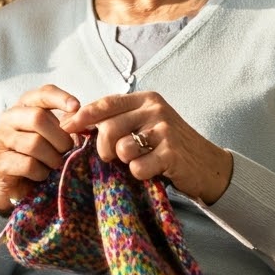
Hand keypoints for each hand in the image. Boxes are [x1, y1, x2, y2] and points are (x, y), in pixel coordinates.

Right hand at [0, 85, 80, 213]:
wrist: (11, 182)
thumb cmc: (36, 155)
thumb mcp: (50, 136)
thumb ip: (64, 125)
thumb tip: (81, 119)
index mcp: (23, 107)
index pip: (42, 94)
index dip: (60, 98)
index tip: (77, 107)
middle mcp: (8, 119)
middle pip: (37, 118)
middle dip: (59, 137)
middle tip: (66, 150)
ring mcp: (0, 140)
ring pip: (34, 143)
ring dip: (52, 158)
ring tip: (53, 164)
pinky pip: (29, 164)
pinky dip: (41, 172)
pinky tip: (41, 174)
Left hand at [64, 92, 232, 206]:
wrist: (208, 165)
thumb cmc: (168, 147)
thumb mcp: (145, 126)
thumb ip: (118, 122)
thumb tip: (74, 126)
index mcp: (145, 100)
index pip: (105, 104)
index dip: (82, 117)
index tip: (65, 128)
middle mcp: (155, 110)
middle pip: (108, 128)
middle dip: (102, 149)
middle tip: (110, 158)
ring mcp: (165, 130)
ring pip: (121, 148)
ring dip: (123, 162)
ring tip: (137, 163)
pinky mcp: (172, 152)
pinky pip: (138, 167)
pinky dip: (140, 174)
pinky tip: (152, 171)